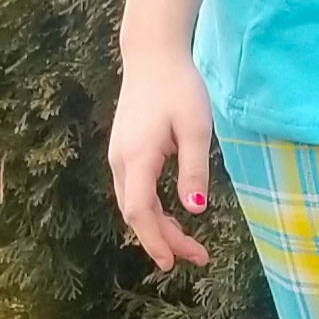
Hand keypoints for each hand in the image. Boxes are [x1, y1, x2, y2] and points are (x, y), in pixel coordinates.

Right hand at [108, 47, 213, 271]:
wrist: (152, 56)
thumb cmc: (179, 87)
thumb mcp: (195, 127)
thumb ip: (194, 168)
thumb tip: (195, 209)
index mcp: (138, 157)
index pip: (139, 211)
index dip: (154, 240)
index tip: (173, 262)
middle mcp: (121, 161)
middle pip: (136, 213)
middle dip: (164, 240)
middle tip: (198, 256)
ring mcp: (119, 156)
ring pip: (133, 204)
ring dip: (158, 228)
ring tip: (189, 245)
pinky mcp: (125, 151)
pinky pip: (133, 191)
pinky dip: (150, 211)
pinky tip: (170, 218)